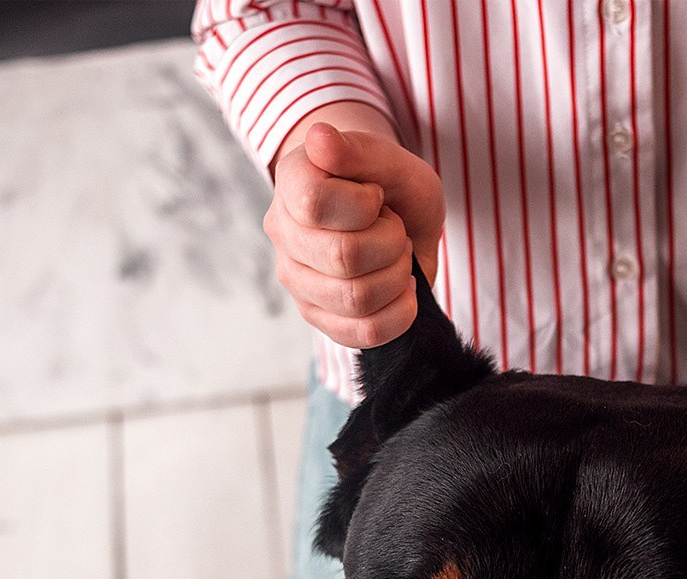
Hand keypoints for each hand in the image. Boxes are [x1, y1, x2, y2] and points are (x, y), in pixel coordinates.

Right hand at [266, 119, 445, 347]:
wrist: (398, 218)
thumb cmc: (392, 186)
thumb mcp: (392, 161)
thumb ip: (359, 150)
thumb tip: (319, 137)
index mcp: (292, 183)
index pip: (316, 203)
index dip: (365, 204)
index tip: (377, 196)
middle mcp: (283, 233)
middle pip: (343, 257)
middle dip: (391, 243)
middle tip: (396, 229)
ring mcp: (297, 280)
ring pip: (356, 298)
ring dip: (397, 276)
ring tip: (397, 256)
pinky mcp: (319, 317)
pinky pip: (363, 334)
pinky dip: (399, 314)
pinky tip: (403, 290)